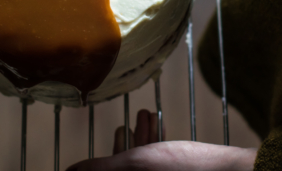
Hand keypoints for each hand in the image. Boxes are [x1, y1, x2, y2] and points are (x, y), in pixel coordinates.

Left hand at [66, 109, 256, 170]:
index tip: (96, 148)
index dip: (94, 167)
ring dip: (141, 138)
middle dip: (124, 144)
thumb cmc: (186, 169)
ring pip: (143, 164)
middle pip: (125, 169)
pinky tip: (158, 124)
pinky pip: (159, 162)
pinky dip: (155, 144)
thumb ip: (101, 168)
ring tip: (145, 115)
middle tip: (124, 124)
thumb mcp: (137, 164)